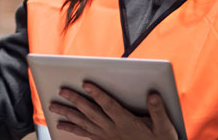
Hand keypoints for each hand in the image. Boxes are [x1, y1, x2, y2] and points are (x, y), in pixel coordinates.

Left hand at [48, 83, 177, 139]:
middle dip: (75, 101)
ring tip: (53, 106)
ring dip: (67, 114)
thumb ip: (158, 110)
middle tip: (62, 91)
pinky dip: (72, 130)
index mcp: (126, 122)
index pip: (109, 106)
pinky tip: (62, 125)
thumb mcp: (165, 127)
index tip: (86, 84)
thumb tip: (153, 94)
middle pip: (90, 113)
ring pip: (83, 124)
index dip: (98, 94)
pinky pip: (85, 135)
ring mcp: (106, 136)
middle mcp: (113, 129)